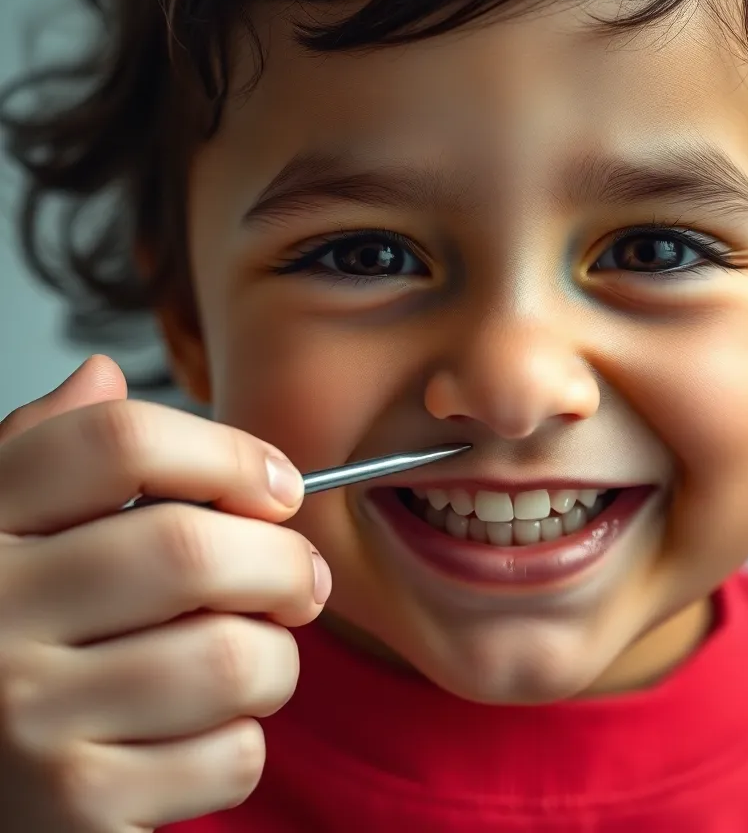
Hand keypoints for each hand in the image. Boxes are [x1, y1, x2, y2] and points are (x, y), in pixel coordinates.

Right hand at [0, 356, 330, 830]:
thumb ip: (44, 451)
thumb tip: (103, 374)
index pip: (120, 440)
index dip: (228, 453)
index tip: (279, 486)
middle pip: (192, 549)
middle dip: (286, 563)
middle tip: (303, 579)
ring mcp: (27, 720)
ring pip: (230, 659)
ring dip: (277, 659)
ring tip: (259, 657)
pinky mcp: (70, 811)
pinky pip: (226, 757)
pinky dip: (244, 742)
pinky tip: (207, 732)